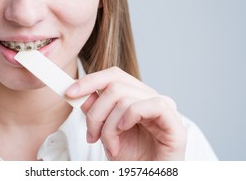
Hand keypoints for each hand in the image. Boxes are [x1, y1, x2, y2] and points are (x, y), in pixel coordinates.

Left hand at [65, 67, 186, 160]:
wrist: (147, 180)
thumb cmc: (131, 160)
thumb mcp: (106, 133)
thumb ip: (96, 111)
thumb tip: (80, 92)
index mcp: (137, 98)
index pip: (113, 76)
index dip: (90, 80)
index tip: (70, 93)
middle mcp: (151, 99)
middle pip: (115, 84)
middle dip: (96, 112)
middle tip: (92, 136)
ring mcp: (166, 110)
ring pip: (126, 98)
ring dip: (109, 126)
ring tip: (111, 146)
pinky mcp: (176, 125)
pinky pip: (152, 105)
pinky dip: (131, 117)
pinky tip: (124, 132)